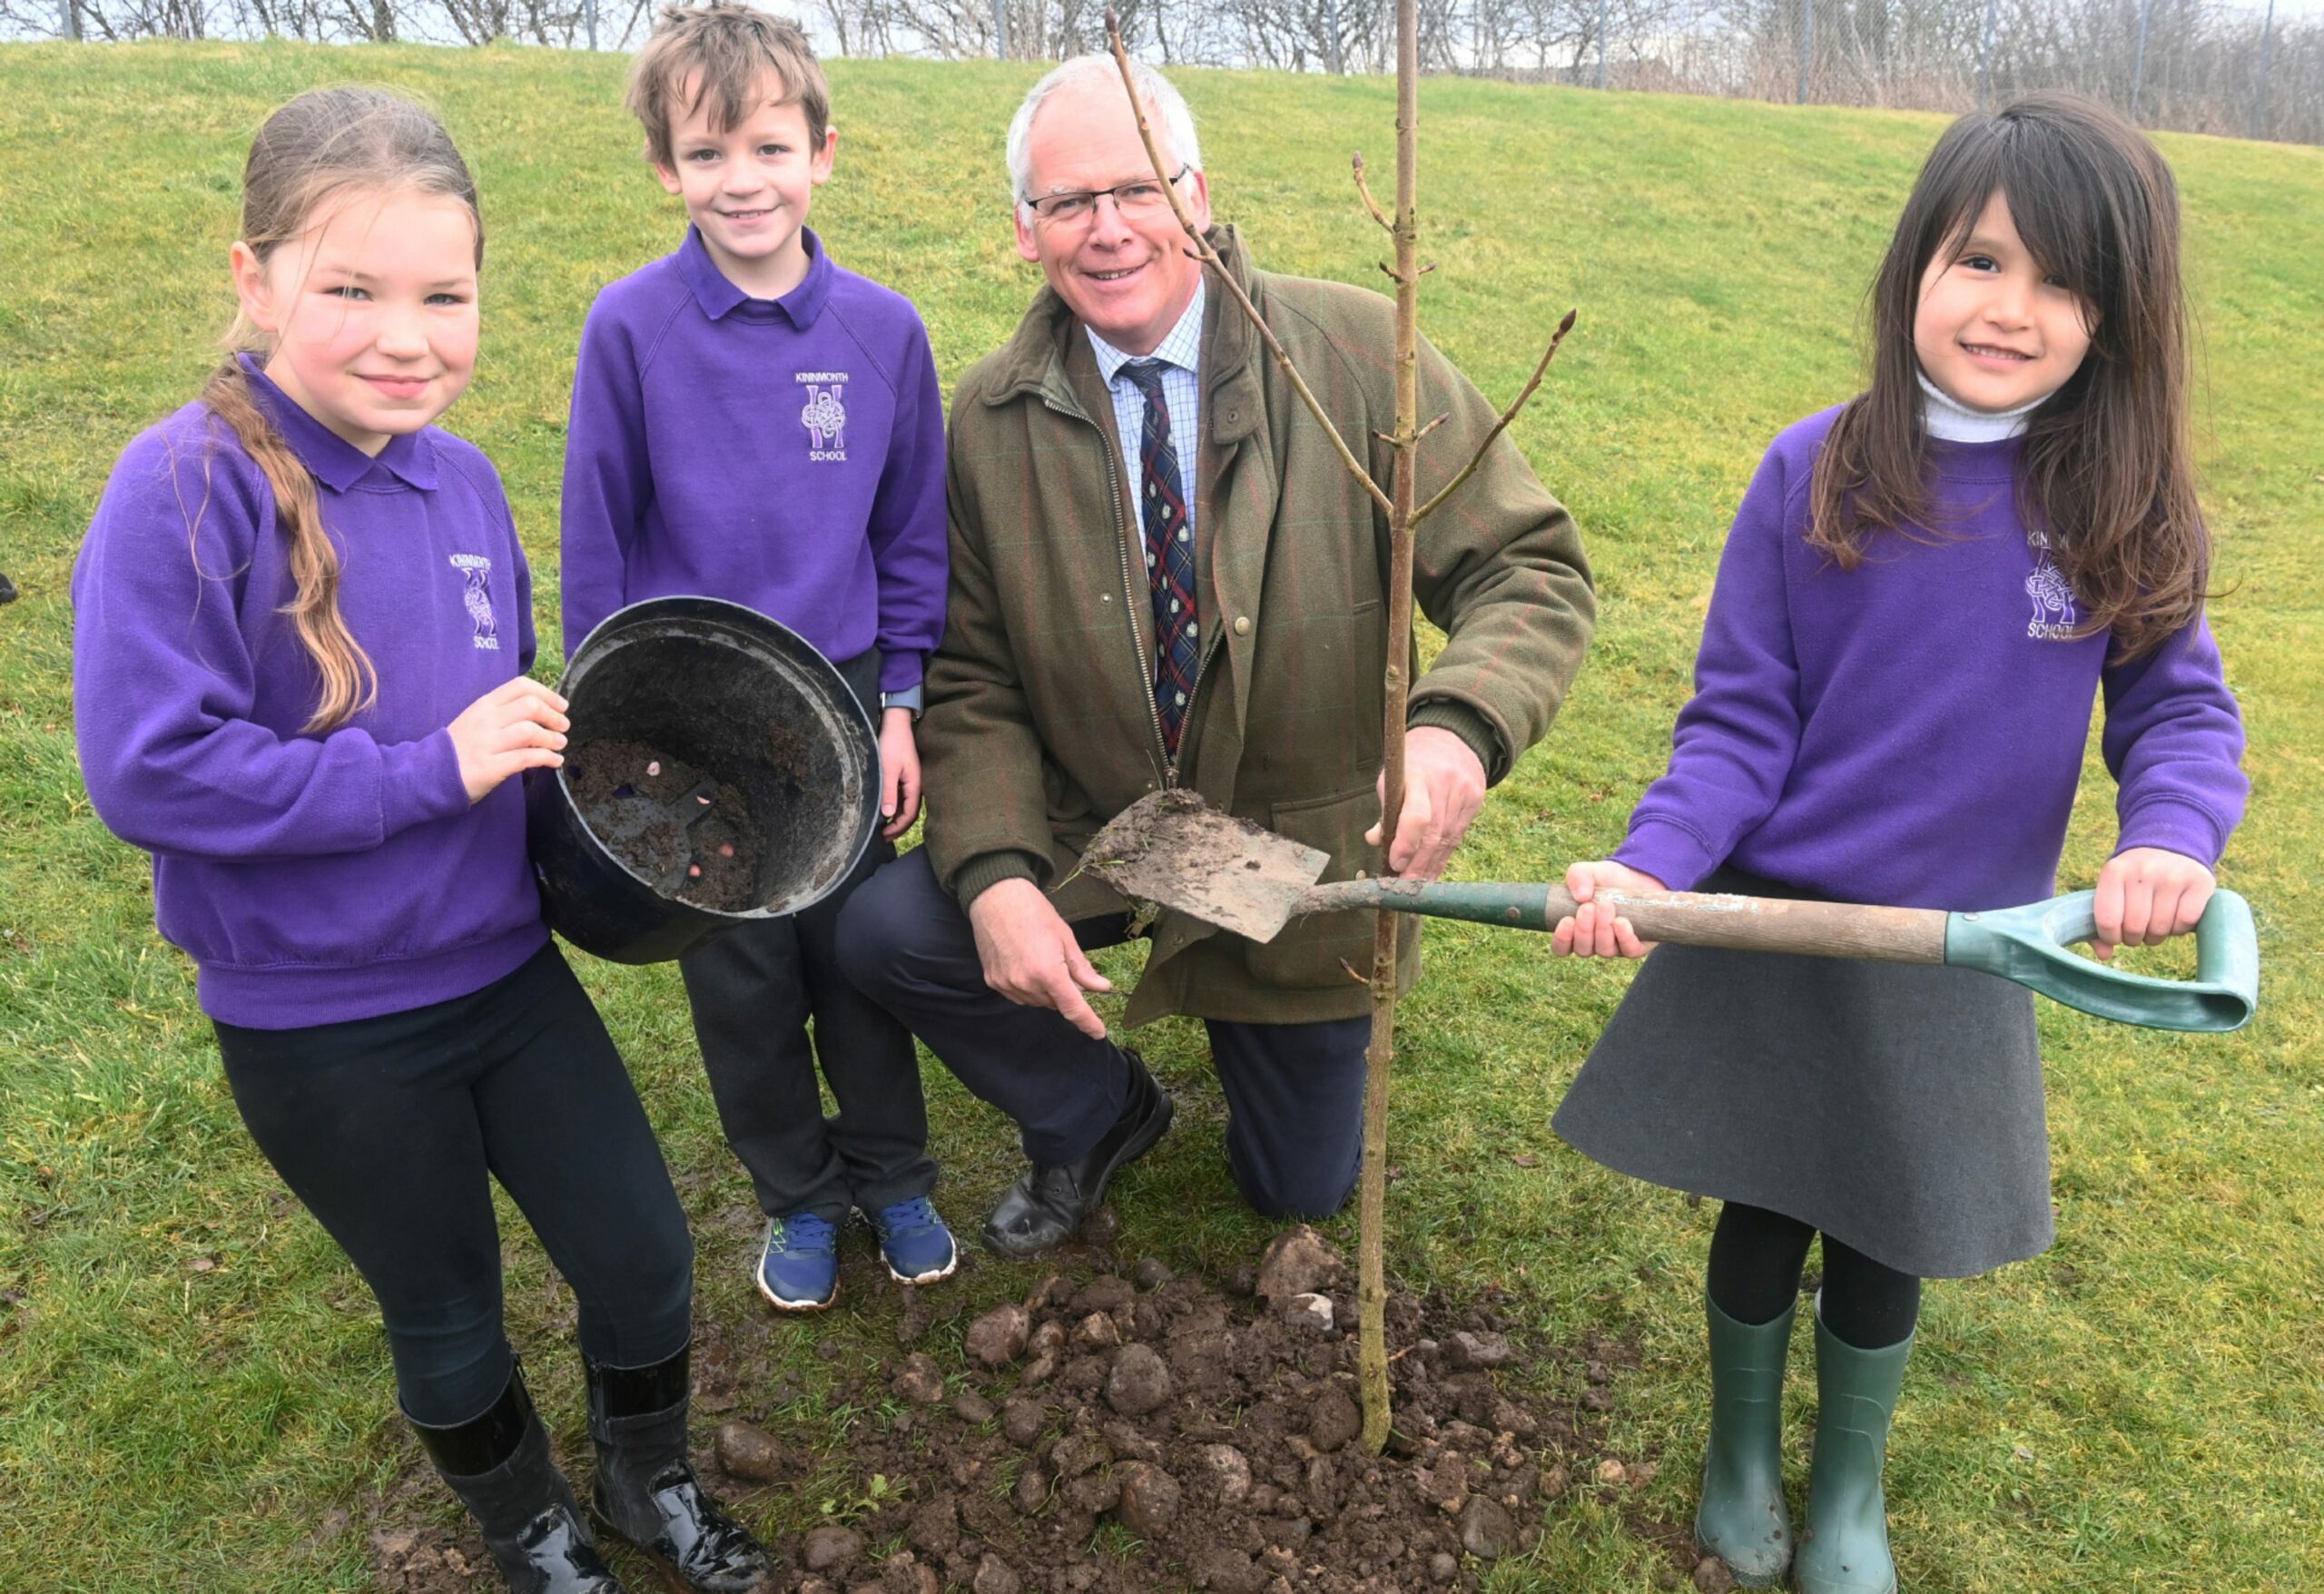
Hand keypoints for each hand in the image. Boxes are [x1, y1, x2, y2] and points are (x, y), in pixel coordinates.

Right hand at [448, 677, 568, 802]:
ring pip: (530, 731)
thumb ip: (505, 713)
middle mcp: (486, 720)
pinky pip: (526, 758)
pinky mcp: (490, 767)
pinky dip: (547, 758)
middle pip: (530, 706)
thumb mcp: (478, 720)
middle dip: (553, 716)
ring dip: (552, 738)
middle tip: (564, 726)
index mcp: (484, 704)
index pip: (520, 686)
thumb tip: (542, 710)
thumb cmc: (461, 746)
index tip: (561, 705)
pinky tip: (555, 761)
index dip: (547, 694)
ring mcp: (487, 743)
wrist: (431, 773)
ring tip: (560, 744)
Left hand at [878, 707, 921, 839]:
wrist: (896, 723)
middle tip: (884, 837)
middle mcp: (916, 785)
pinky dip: (895, 806)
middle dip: (898, 826)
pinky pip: (902, 797)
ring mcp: (911, 780)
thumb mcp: (888, 769)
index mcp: (915, 785)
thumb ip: (888, 792)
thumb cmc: (892, 743)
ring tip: (883, 827)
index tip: (884, 835)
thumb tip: (887, 814)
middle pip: (910, 813)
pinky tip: (886, 809)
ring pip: (906, 806)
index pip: (909, 814)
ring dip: (896, 818)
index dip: (898, 827)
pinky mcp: (905, 776)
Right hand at [968, 877, 1113, 1039]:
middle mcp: (1026, 983)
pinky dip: (1028, 988)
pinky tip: (1026, 965)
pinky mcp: (993, 982)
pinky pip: (1018, 996)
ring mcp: (1007, 985)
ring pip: (1037, 1002)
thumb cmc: (1034, 912)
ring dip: (1046, 991)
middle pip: (1055, 1004)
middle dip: (1065, 992)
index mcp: (1048, 972)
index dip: (1088, 1023)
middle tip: (1063, 967)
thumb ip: (1082, 968)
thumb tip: (1102, 988)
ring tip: (1041, 960)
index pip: (1073, 1008)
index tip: (1098, 1033)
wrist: (996, 898)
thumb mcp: (1065, 938)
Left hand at [1364, 726, 1486, 879]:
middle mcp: (1445, 784)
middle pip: (1434, 834)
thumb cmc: (1413, 763)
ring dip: (1430, 867)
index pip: (1417, 816)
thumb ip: (1386, 810)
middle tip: (1404, 887)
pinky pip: (1457, 837)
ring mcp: (1464, 793)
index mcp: (1417, 775)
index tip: (1395, 863)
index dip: (1406, 844)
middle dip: (1417, 865)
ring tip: (1416, 886)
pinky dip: (1443, 857)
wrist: (1452, 739)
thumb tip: (1375, 841)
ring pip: (1447, 839)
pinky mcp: (1476, 801)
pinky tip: (1432, 872)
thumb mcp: (1392, 777)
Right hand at [1551, 860, 1667, 958]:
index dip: (1562, 939)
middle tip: (1588, 907)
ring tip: (1605, 906)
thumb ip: (1578, 877)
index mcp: (1575, 931)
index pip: (1562, 948)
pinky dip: (1624, 937)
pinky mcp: (1636, 945)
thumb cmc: (1607, 879)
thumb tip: (1581, 896)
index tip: (1567, 920)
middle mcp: (1594, 943)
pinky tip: (1621, 922)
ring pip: (1604, 950)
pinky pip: (1629, 950)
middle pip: (1583, 949)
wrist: (1639, 877)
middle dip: (1584, 929)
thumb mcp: (1589, 872)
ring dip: (1603, 930)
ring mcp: (1615, 946)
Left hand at [2092, 847, 2214, 960]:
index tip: (2116, 935)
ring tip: (2155, 924)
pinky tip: (2174, 919)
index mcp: (2115, 871)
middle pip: (2135, 927)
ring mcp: (2173, 875)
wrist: (2171, 844)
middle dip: (2134, 938)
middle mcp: (2144, 871)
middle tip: (2138, 931)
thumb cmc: (2134, 877)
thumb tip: (2103, 954)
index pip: (2107, 919)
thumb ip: (2102, 920)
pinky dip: (2179, 929)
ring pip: (2160, 928)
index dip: (2111, 937)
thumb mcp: (2112, 888)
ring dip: (2156, 936)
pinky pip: (2185, 922)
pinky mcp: (2200, 882)